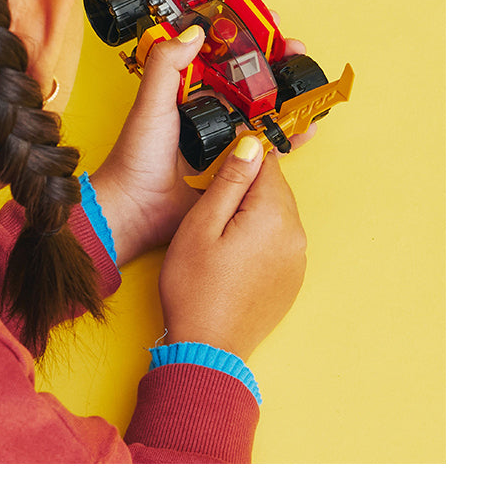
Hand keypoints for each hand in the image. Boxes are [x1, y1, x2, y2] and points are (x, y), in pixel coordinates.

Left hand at [89, 21, 313, 265]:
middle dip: (275, 63)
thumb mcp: (151, 104)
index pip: (221, 54)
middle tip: (296, 51)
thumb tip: (194, 31)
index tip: (268, 22)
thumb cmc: (135, 156)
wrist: (136, 209)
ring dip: (286, 98)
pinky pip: (266, 147)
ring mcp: (223, 138)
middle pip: (248, 79)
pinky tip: (305, 128)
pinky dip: (287, 137)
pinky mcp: (234, 165)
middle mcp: (207, 110)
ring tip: (307, 86)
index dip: (245, 37)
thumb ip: (167, 66)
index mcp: (186, 90)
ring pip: (262, 111)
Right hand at [158, 138, 306, 361]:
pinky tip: (232, 251)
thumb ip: (230, 180)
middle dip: (247, 185)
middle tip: (211, 198)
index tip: (217, 165)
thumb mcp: (201, 224)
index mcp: (275, 216)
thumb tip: (251, 144)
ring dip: (252, 210)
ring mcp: (297, 260)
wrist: (207, 347)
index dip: (240, 158)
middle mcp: (296, 235)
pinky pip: (279, 239)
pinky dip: (259, 235)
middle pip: (275, 188)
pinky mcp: (292, 278)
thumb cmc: (195, 288)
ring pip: (277, 213)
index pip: (266, 163)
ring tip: (218, 229)